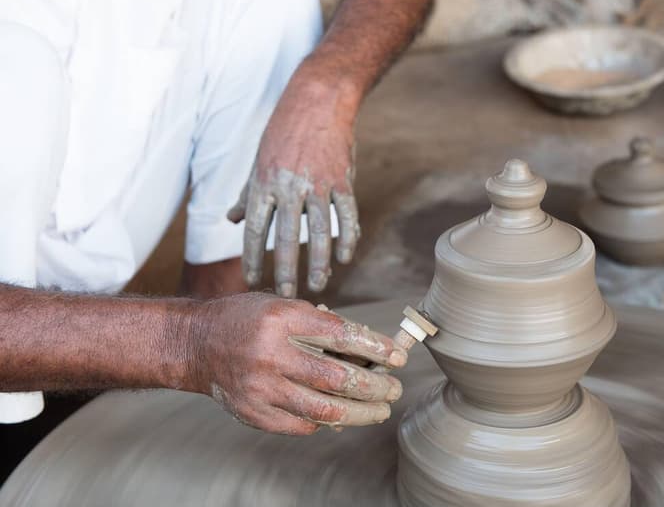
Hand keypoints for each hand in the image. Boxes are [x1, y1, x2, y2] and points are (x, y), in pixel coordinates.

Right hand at [189, 293, 405, 434]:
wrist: (195, 343)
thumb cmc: (248, 320)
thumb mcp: (284, 307)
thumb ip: (321, 328)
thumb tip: (368, 353)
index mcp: (282, 320)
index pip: (342, 336)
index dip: (376, 348)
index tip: (399, 357)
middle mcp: (271, 354)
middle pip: (337, 378)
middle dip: (375, 386)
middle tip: (394, 389)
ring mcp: (260, 387)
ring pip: (324, 410)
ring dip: (360, 412)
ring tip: (380, 409)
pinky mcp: (253, 413)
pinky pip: (301, 424)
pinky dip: (326, 421)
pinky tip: (342, 415)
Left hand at [228, 78, 360, 297]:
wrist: (318, 100)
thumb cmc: (284, 131)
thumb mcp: (258, 160)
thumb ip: (247, 194)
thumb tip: (231, 219)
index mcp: (264, 182)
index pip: (254, 229)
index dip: (253, 257)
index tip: (253, 280)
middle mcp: (289, 186)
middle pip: (285, 237)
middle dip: (285, 270)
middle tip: (286, 294)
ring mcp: (318, 183)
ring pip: (318, 231)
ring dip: (318, 262)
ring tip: (318, 285)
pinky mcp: (342, 180)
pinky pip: (346, 215)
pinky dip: (346, 238)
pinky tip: (344, 258)